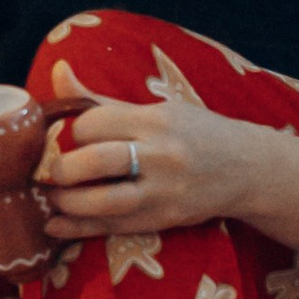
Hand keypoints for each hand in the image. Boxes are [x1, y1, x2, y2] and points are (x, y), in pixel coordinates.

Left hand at [36, 59, 259, 240]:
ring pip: (104, 200)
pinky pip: (114, 227)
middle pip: (97, 161)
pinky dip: (79, 228)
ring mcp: (164, 191)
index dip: (74, 133)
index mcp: (155, 120)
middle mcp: (160, 154)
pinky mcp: (165, 219)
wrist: (247, 168)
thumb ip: (100, 98)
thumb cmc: (194, 132)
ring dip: (68, 202)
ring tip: (52, 197)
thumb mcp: (154, 109)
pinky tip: (55, 227)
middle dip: (63, 169)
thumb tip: (57, 70)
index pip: (94, 123)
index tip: (74, 139)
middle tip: (50, 172)